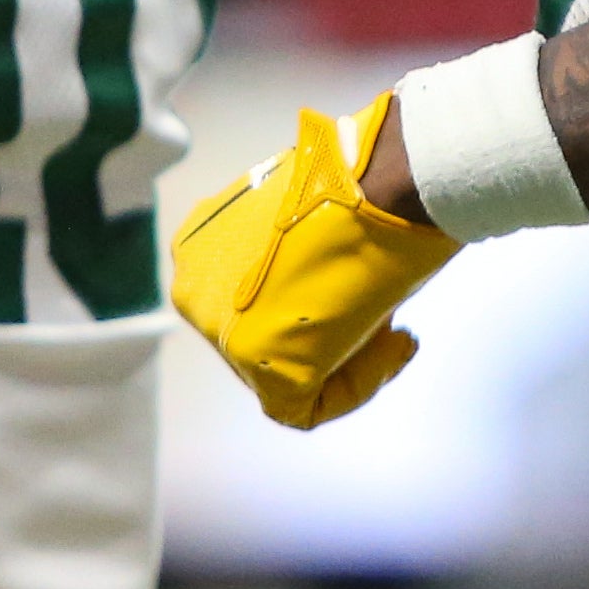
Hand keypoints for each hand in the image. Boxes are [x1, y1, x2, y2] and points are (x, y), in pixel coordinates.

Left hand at [169, 96, 458, 426]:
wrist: (377, 184)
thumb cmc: (355, 183)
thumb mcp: (307, 207)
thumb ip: (294, 243)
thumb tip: (322, 269)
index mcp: (197, 244)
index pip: (249, 293)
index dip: (308, 295)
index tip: (352, 281)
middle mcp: (193, 288)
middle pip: (264, 333)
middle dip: (324, 329)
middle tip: (380, 309)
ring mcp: (217, 330)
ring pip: (285, 372)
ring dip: (348, 356)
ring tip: (393, 326)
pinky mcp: (254, 364)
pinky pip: (306, 405)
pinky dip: (359, 384)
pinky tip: (395, 341)